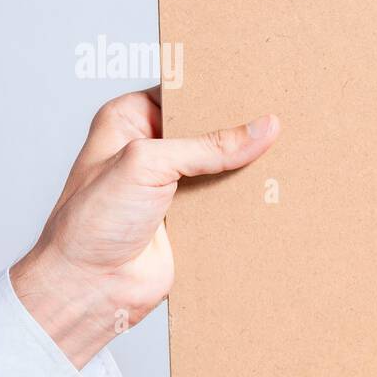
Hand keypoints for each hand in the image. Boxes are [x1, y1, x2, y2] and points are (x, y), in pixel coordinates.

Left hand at [10, 87, 279, 367]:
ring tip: (285, 153)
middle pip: (208, 129)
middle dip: (239, 130)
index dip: (218, 90)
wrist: (90, 289)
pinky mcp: (191, 218)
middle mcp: (150, 148)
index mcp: (128, 120)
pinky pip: (227, 200)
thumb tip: (262, 128)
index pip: (184, 92)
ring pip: (222, 166)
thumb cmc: (91, 223)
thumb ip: (207, 146)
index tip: (258, 87)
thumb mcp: (147, 165)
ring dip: (246, 167)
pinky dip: (246, 199)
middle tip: (279, 120)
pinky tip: (271, 191)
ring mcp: (171, 184)